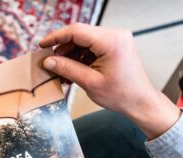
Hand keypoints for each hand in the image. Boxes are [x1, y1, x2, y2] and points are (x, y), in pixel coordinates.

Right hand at [39, 23, 179, 138]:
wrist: (140, 101)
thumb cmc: (121, 94)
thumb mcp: (89, 82)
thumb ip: (67, 69)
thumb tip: (48, 61)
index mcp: (111, 41)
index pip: (76, 31)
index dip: (56, 37)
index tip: (42, 45)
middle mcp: (115, 35)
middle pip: (80, 34)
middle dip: (62, 48)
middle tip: (49, 62)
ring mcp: (116, 39)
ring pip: (84, 41)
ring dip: (70, 54)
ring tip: (60, 71)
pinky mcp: (115, 45)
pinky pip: (92, 46)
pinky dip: (80, 57)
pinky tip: (71, 71)